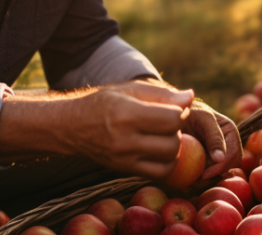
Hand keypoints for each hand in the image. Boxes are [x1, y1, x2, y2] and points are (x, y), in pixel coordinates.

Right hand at [66, 80, 193, 178]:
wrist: (71, 126)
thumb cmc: (103, 101)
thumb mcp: (129, 89)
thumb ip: (161, 93)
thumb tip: (190, 97)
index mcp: (127, 113)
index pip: (172, 119)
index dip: (180, 112)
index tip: (174, 107)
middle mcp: (125, 139)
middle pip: (174, 141)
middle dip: (178, 130)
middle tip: (167, 122)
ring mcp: (124, 158)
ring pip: (170, 159)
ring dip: (174, 146)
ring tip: (162, 135)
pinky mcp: (125, 170)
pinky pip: (159, 173)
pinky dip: (167, 162)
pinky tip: (159, 149)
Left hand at [183, 101, 242, 179]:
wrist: (177, 113)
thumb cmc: (190, 111)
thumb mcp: (203, 119)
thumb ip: (214, 136)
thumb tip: (220, 158)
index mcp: (230, 133)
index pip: (233, 156)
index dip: (221, 167)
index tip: (204, 175)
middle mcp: (227, 144)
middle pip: (229, 167)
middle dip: (214, 174)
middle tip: (197, 178)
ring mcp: (217, 153)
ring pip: (220, 173)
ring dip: (208, 178)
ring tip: (192, 178)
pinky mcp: (207, 160)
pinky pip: (208, 174)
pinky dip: (201, 178)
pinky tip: (189, 178)